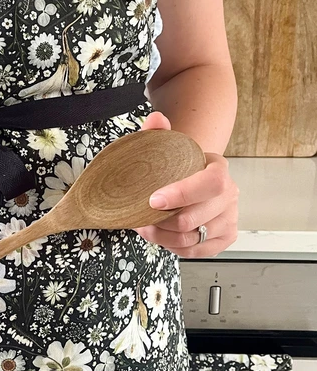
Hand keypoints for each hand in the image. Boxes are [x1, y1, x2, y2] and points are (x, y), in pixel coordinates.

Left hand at [132, 111, 239, 257]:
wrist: (193, 178)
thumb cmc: (179, 165)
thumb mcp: (168, 146)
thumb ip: (158, 131)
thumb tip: (155, 119)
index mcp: (219, 168)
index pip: (211, 183)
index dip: (182, 194)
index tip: (153, 199)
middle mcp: (230, 194)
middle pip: (195, 217)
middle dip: (161, 222)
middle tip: (140, 217)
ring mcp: (230, 218)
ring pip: (192, 238)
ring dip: (162, 237)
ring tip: (145, 227)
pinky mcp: (225, 237)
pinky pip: (195, 251)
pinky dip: (173, 247)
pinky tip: (161, 236)